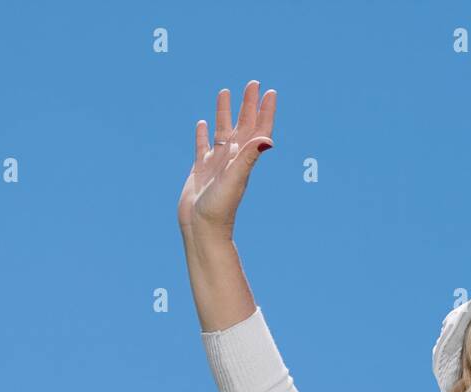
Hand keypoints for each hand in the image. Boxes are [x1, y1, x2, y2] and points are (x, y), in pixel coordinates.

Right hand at [177, 80, 276, 239]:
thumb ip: (248, 158)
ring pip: (222, 131)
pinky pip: (202, 147)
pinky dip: (202, 134)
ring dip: (224, 112)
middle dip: (248, 104)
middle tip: (253, 83)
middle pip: (242, 125)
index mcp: (243, 159)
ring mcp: (216, 164)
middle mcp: (232, 159)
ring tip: (224, 92)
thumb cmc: (219, 208)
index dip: (265, 111)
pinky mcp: (200, 170)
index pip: (258, 129)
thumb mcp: (235, 179)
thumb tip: (267, 139)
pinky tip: (201, 124)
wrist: (201, 228)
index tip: (270, 92)